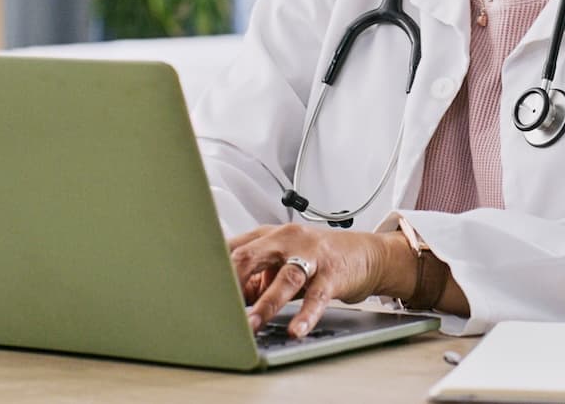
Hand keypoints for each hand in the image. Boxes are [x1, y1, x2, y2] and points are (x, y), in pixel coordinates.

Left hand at [228, 223, 410, 338]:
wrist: (365, 253)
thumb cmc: (318, 257)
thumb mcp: (281, 262)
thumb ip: (254, 278)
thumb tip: (228, 302)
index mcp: (268, 236)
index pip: (232, 248)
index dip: (213, 269)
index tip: (199, 289)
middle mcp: (286, 240)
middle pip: (251, 256)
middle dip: (231, 281)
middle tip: (216, 305)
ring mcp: (310, 256)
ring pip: (284, 278)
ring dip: (265, 304)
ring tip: (252, 325)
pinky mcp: (332, 274)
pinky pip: (317, 296)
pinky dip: (305, 314)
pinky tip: (296, 329)